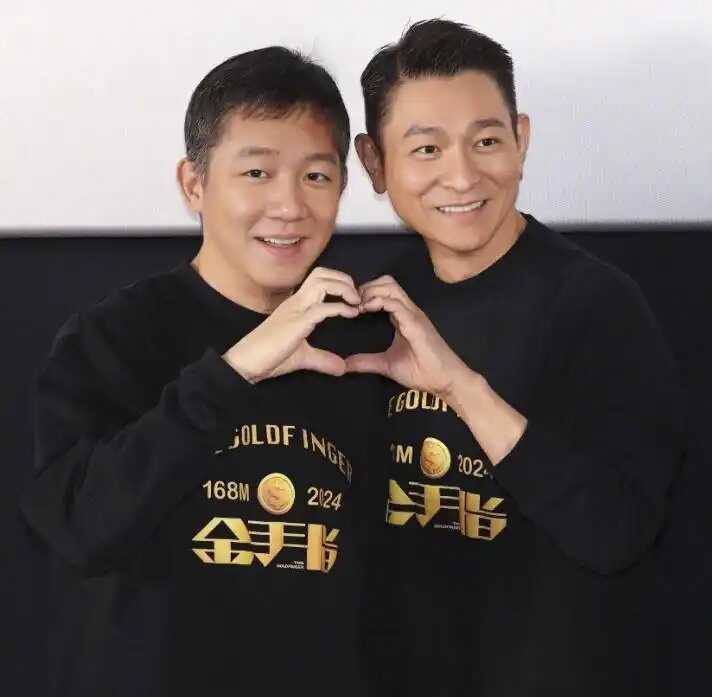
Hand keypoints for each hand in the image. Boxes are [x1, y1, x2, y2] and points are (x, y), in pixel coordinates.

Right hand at [223, 267, 359, 382]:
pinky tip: (350, 314)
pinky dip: (339, 308)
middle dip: (344, 279)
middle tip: (357, 296)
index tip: (354, 299)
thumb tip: (341, 367)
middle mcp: (296, 301)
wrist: (247, 362)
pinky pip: (321, 308)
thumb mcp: (303, 357)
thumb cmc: (270, 356)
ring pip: (322, 282)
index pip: (319, 278)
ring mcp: (295, 310)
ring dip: (343, 288)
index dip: (340, 283)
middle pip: (322, 273)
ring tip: (355, 302)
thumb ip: (323, 359)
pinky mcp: (296, 323)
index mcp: (297, 304)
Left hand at [345, 275, 471, 400]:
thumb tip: (345, 364)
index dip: (366, 293)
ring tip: (357, 305)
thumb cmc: (421, 372)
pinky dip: (379, 301)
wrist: (444, 381)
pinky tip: (366, 309)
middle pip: (387, 283)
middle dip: (366, 287)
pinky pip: (396, 304)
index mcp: (402, 317)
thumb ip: (366, 362)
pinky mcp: (415, 323)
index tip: (350, 306)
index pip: (384, 292)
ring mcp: (413, 315)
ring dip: (371, 291)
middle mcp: (409, 311)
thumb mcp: (386, 365)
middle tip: (351, 303)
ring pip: (391, 288)